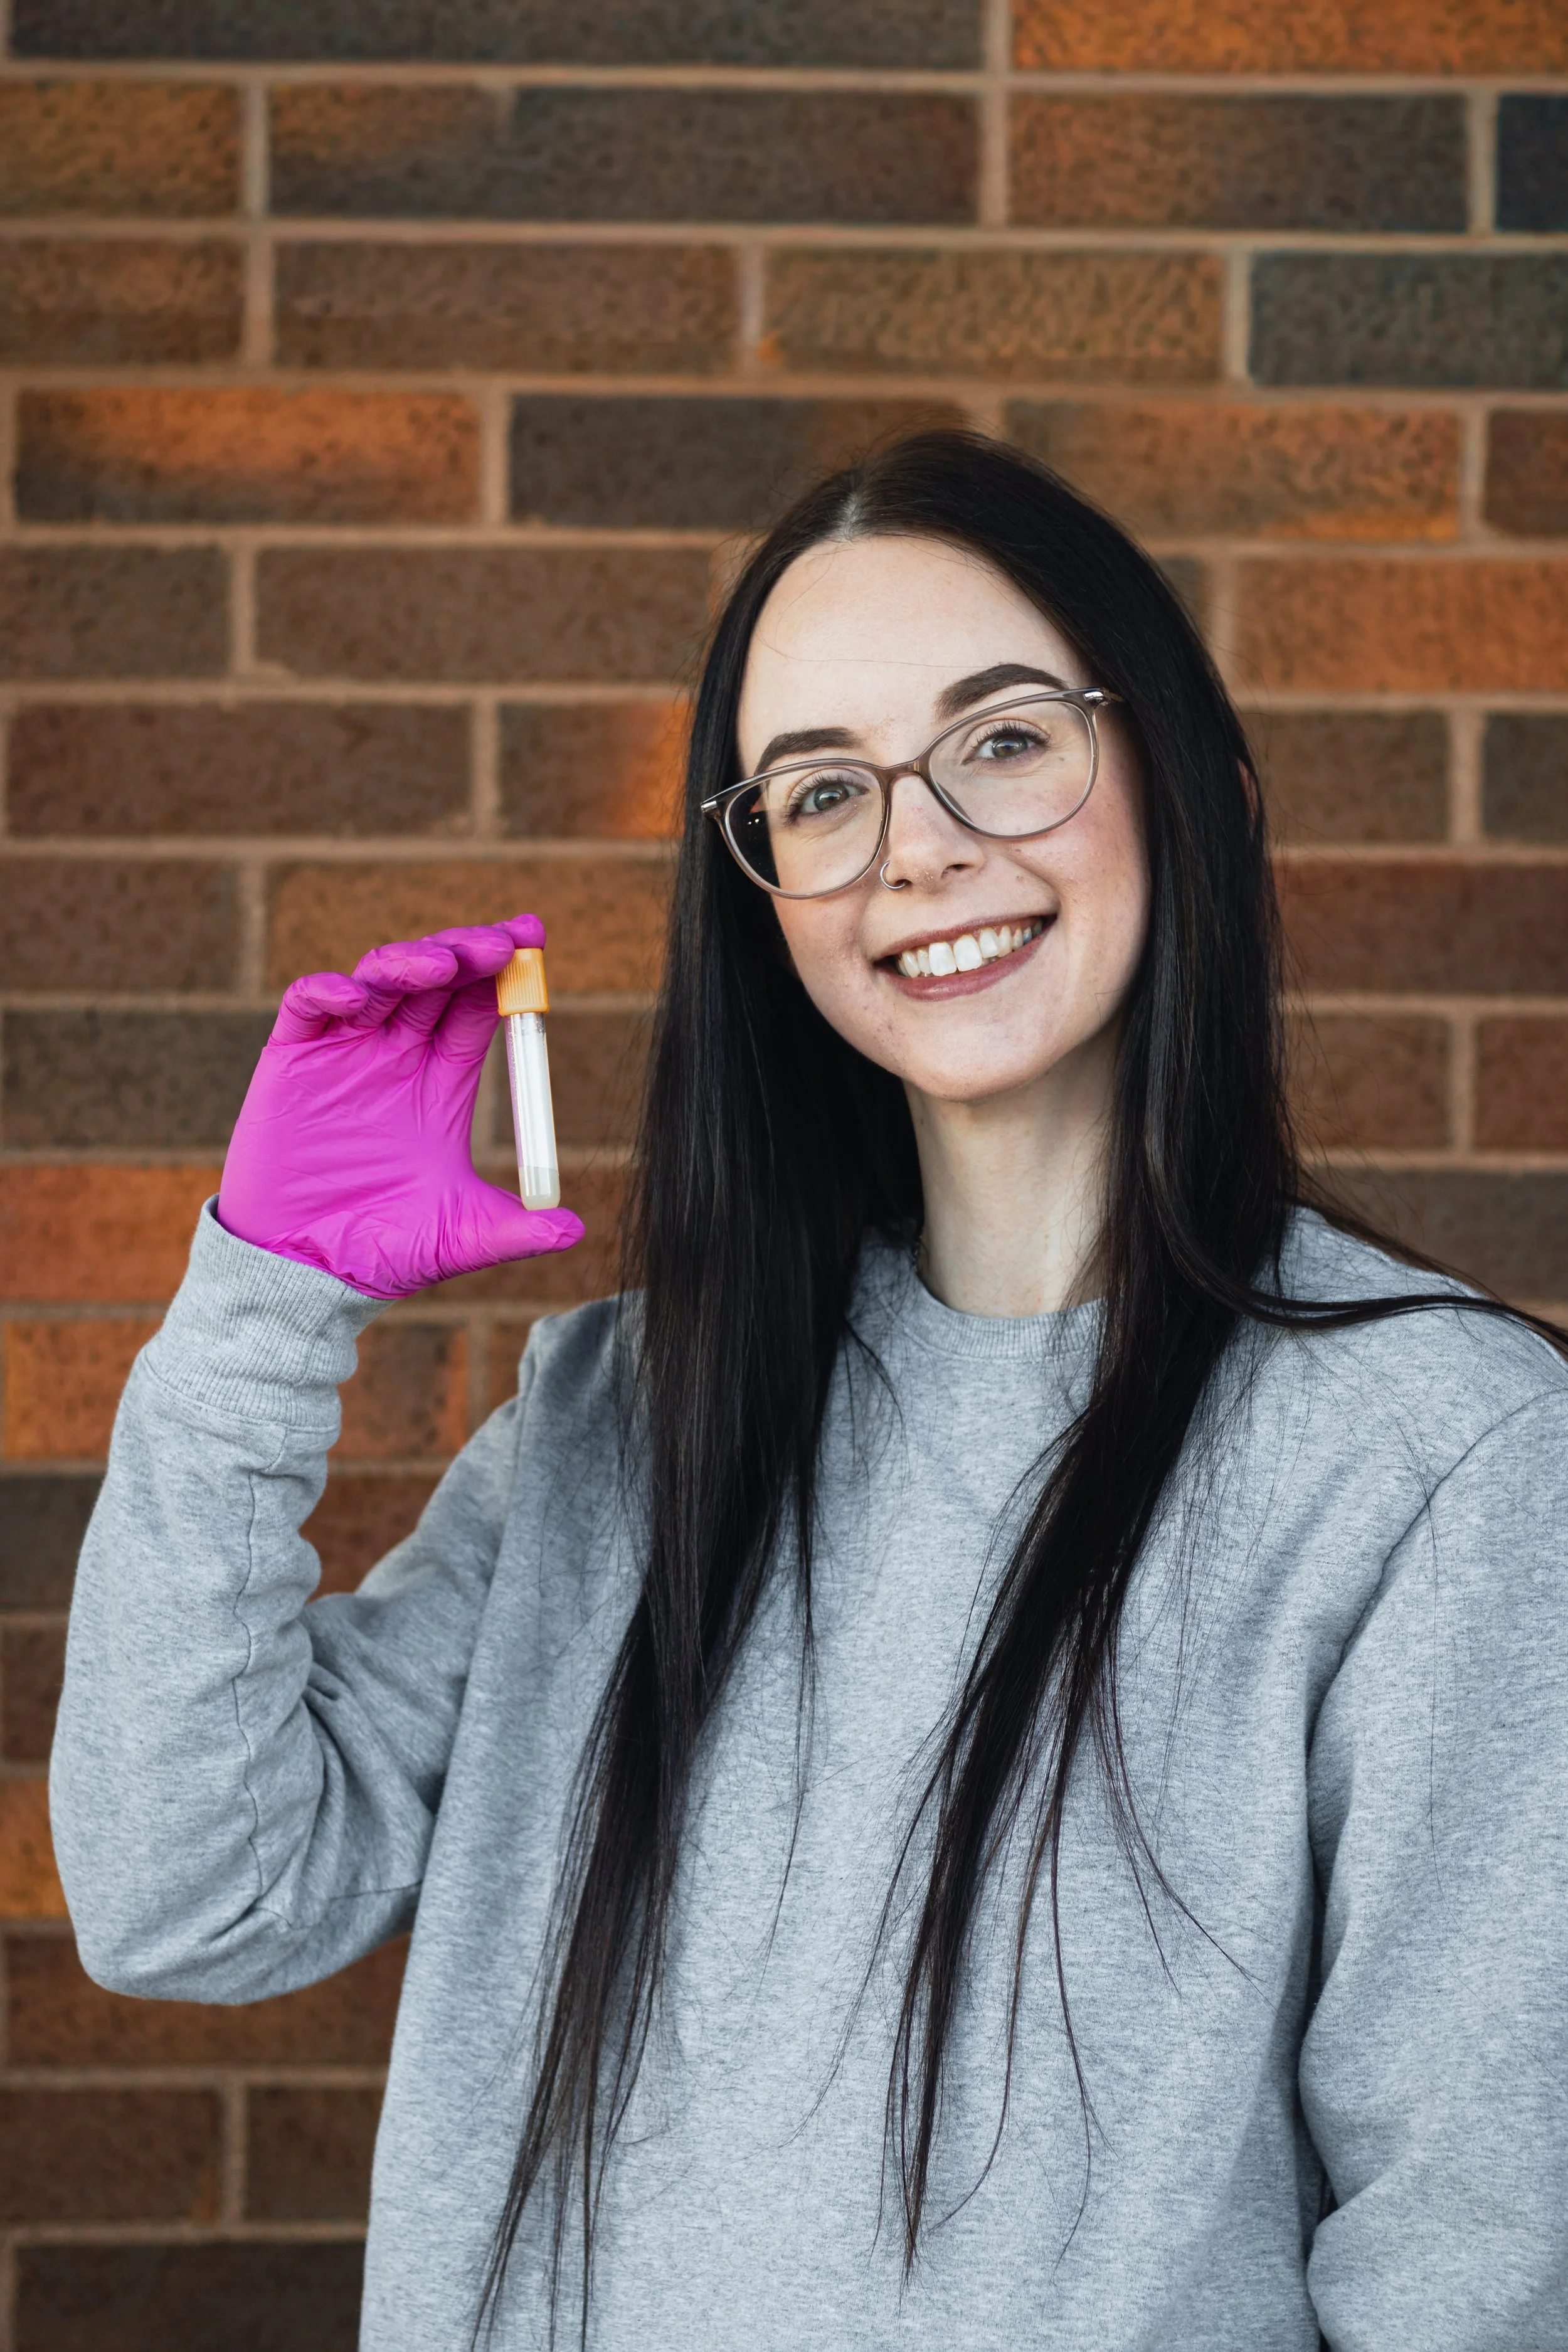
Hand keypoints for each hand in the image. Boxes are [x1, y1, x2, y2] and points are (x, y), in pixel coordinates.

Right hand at [217, 917, 582, 1298]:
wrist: (305, 1273)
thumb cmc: (381, 1252)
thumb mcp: (460, 1238)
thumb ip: (517, 1231)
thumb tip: (577, 1230)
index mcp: (440, 1083)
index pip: (477, 1008)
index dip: (504, 972)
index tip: (534, 940)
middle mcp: (395, 1057)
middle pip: (436, 980)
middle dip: (467, 952)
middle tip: (502, 942)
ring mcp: (342, 1054)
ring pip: (379, 980)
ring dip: (410, 962)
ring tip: (444, 964)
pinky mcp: (290, 1063)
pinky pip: (307, 1007)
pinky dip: (329, 991)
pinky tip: (358, 997)